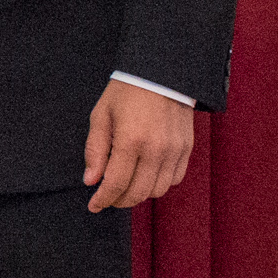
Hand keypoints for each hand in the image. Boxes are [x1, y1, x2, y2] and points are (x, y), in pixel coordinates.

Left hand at [83, 81, 194, 213]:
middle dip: (119, 201)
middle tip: (108, 197)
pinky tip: (146, 174)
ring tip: (126, 185)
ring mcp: (174, 150)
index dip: (103, 200)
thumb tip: (91, 181)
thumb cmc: (127, 91)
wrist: (162, 72)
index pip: (116, 184)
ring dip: (139, 194)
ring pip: (157, 191)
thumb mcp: (102, 115)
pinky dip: (159, 184)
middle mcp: (155, 149)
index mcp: (130, 140)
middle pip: (137, 193)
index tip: (94, 205)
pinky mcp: (186, 148)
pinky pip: (174, 179)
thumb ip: (95, 150)